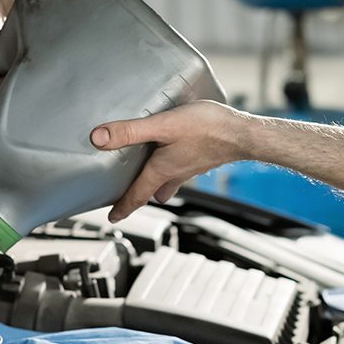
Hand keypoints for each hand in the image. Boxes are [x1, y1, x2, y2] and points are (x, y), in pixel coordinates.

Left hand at [91, 101, 248, 221]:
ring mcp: (191, 168)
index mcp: (162, 170)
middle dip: (140, 196)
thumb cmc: (208, 129)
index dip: (123, 207)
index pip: (137, 195)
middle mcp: (176, 173)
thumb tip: (99, 139)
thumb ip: (130, 131)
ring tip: (149, 179)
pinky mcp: (203, 158)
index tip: (113, 218)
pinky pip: (183, 169)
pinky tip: (177, 154)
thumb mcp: (163, 125)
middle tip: (129, 198)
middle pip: (153, 190)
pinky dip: (174, 168)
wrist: (244, 134)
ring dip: (158, 184)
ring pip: (169, 182)